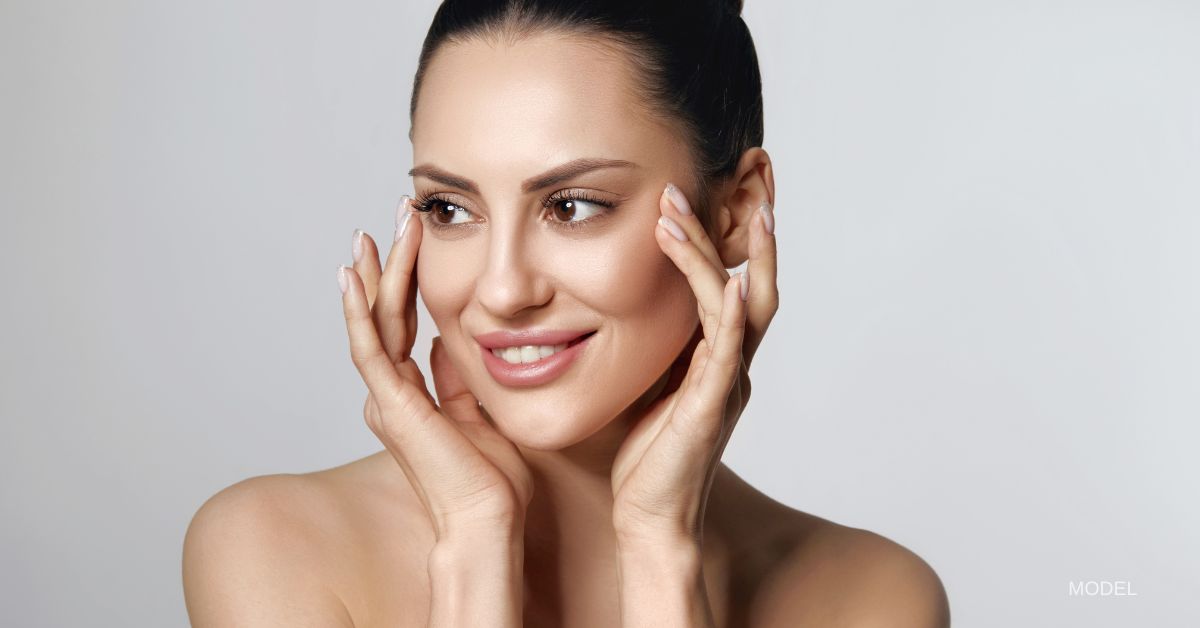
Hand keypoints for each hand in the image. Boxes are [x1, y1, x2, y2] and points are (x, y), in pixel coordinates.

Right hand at [339, 198, 533, 538]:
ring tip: (373, 231)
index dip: (409, 281)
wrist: (487, 523)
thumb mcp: (481, 415)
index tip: (419, 238)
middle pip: (386, 315)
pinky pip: (371, 349)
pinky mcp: (392, 406)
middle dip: (391, 264)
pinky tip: (353, 275)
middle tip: (399, 215)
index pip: (406, 324)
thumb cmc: (493, 483)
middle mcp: (391, 394)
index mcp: (411, 397)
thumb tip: (453, 343)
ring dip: (376, 275)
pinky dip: (359, 312)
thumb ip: (460, 380)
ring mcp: (387, 399)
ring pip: (375, 323)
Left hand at [610, 184, 777, 542]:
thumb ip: (654, 343)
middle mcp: (733, 363)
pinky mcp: (712, 408)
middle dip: (758, 221)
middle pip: (761, 277)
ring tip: (685, 209)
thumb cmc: (645, 456)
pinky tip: (736, 282)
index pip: (740, 277)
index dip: (743, 229)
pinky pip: (730, 353)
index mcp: (718, 355)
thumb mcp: (647, 382)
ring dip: (716, 254)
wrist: (649, 517)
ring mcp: (728, 383)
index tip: (739, 178)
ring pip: (741, 304)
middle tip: (753, 164)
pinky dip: (735, 315)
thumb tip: (622, 300)